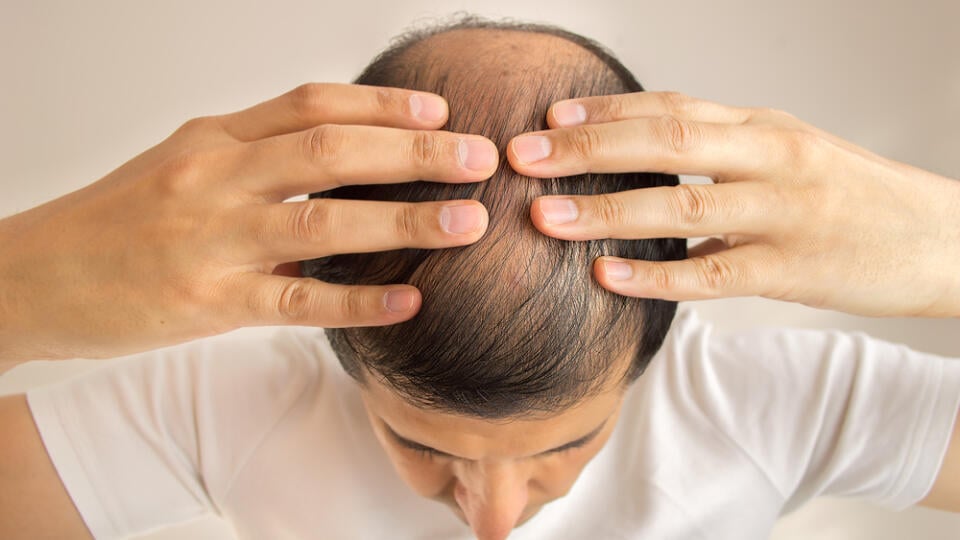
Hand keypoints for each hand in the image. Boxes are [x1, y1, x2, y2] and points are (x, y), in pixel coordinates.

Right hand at [0, 84, 497, 360]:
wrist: (35, 277)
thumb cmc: (120, 222)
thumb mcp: (183, 169)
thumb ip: (257, 161)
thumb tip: (346, 165)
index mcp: (214, 140)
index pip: (311, 105)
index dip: (382, 105)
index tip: (439, 112)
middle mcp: (215, 179)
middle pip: (332, 151)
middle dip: (415, 153)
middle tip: (479, 158)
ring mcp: (211, 241)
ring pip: (324, 222)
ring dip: (405, 220)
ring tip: (467, 221)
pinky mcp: (207, 305)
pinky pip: (298, 303)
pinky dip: (359, 300)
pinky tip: (410, 299)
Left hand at [507, 92, 959, 317]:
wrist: (938, 238)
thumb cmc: (848, 196)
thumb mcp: (785, 155)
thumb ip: (719, 153)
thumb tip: (642, 161)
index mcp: (761, 127)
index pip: (671, 109)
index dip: (605, 112)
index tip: (548, 118)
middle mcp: (770, 158)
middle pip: (665, 145)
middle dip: (588, 149)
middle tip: (525, 157)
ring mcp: (783, 213)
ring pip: (682, 206)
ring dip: (607, 210)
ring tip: (545, 216)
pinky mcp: (793, 270)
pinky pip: (713, 273)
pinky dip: (656, 274)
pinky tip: (608, 276)